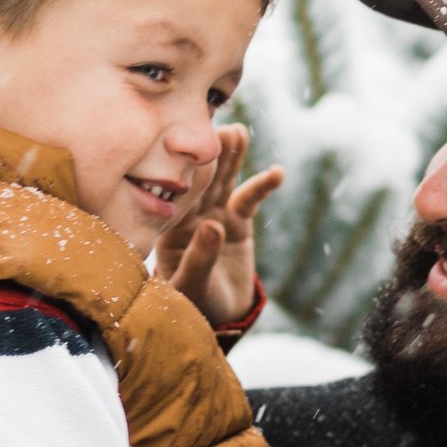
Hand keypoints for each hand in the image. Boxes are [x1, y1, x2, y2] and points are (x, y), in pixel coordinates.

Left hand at [154, 123, 283, 327]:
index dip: (187, 177)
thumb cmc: (195, 304)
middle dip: (210, 159)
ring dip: (230, 159)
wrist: (217, 314)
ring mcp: (214, 214)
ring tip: (238, 133)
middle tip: (218, 131)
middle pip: (201, 182)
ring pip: (222, 182)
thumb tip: (212, 227)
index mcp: (169, 229)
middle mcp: (190, 216)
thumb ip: (199, 258)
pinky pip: (249, 199)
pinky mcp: (236, 220)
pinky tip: (277, 172)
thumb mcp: (191, 287)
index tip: (195, 157)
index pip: (177, 199)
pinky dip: (262, 186)